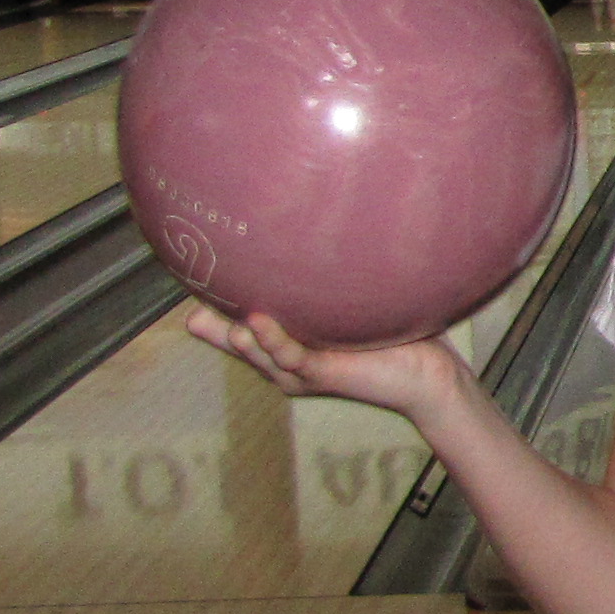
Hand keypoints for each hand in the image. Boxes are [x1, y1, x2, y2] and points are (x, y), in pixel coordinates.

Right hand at [187, 305, 464, 420]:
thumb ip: (331, 283)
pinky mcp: (324, 374)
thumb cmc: (393, 336)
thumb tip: (321, 239)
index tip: (194, 288)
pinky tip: (258, 322)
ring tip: (210, 319)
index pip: (248, 328)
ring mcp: (303, 371)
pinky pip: (292, 356)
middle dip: (214, 330)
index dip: (221, 312)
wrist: (428, 373)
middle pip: (242, 344)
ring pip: (259, 353)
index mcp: (292, 346)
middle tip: (187, 312)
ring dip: (237, 338)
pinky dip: (273, 340)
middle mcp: (290, 362)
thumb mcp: (351, 306)